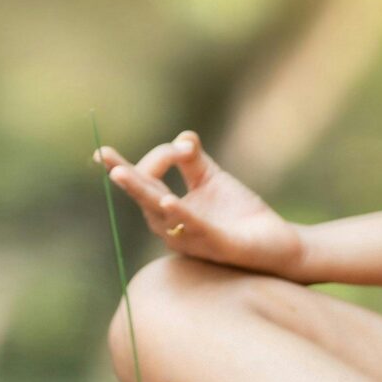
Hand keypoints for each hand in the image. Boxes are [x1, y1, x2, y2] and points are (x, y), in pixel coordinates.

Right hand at [94, 131, 308, 279]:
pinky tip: (168, 201)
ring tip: (121, 174)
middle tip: (103, 155)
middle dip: (124, 177)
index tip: (183, 145)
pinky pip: (194, 229)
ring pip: (161, 215)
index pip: (149, 181)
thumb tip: (184, 136)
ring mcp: (193, 239)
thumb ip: (194, 159)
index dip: (159, 156)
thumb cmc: (240, 215)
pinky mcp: (218, 245)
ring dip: (142, 192)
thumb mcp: (213, 179)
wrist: (279, 243)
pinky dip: (180, 214)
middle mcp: (174, 227)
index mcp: (169, 211)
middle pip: (144, 199)